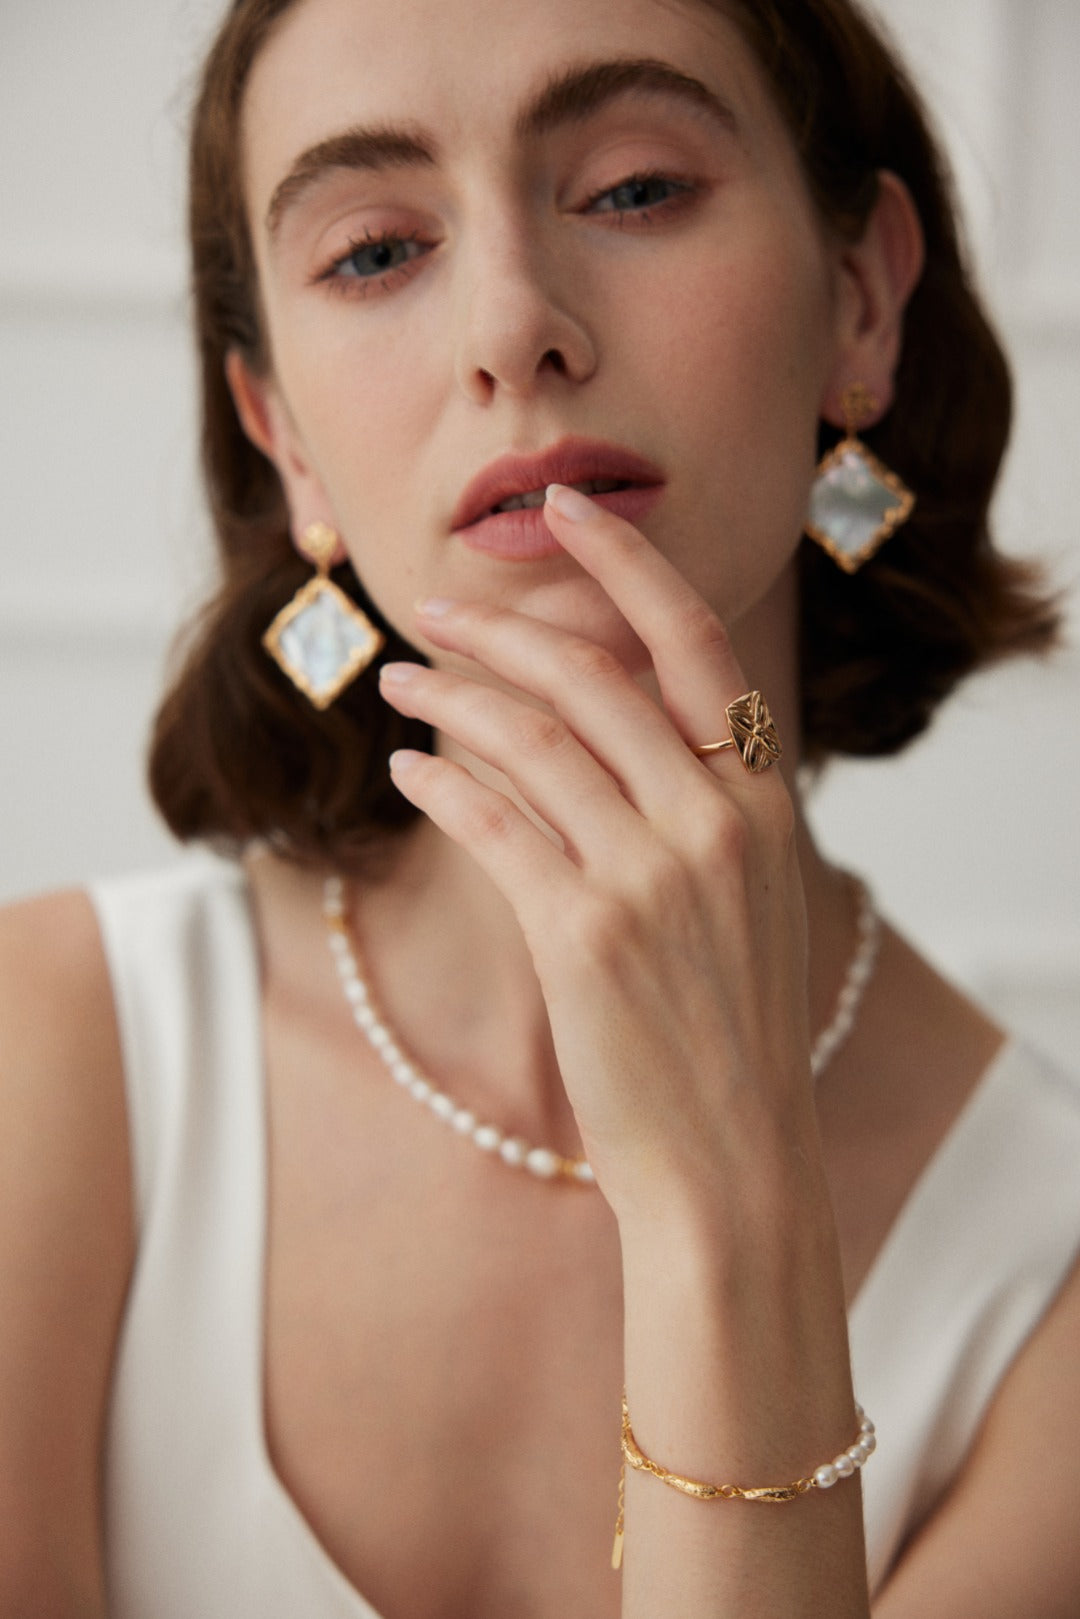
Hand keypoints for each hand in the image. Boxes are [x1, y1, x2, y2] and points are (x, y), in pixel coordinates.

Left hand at [377, 486, 809, 1216]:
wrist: (735, 1159)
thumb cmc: (735, 1029)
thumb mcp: (749, 897)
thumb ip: (701, 802)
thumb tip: (611, 722)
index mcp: (760, 800)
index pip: (693, 640)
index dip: (624, 561)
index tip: (564, 508)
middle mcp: (714, 820)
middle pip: (592, 677)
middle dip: (501, 626)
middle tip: (432, 606)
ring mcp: (651, 875)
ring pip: (531, 740)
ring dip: (451, 697)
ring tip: (399, 677)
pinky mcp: (583, 934)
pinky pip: (495, 824)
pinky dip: (442, 784)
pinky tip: (409, 769)